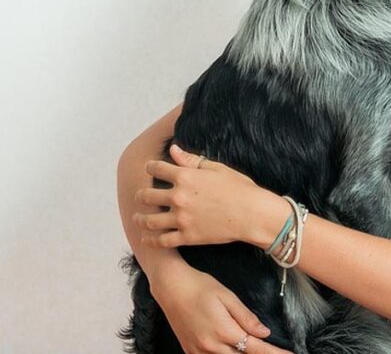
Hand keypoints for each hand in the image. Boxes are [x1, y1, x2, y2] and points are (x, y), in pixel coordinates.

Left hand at [133, 144, 266, 246]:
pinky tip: (147, 238)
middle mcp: (179, 197)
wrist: (253, 214)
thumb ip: (191, 160)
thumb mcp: (216, 168)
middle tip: (140, 196)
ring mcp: (182, 219)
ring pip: (150, 220)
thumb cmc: (239, 188)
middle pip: (147, 196)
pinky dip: (152, 240)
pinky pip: (163, 241)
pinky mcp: (188, 237)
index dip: (150, 167)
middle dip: (140, 195)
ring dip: (140, 219)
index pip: (157, 169)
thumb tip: (173, 150)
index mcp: (185, 177)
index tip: (148, 169)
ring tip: (138, 218)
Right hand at [150, 266, 294, 353]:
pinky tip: (231, 350)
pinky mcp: (189, 351)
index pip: (256, 349)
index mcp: (224, 331)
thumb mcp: (227, 296)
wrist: (170, 287)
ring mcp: (198, 351)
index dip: (274, 353)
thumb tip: (264, 333)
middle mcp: (211, 346)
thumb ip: (246, 317)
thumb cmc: (199, 286)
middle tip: (277, 353)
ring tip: (257, 349)